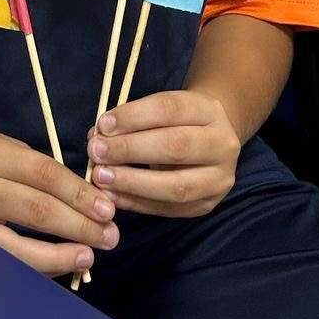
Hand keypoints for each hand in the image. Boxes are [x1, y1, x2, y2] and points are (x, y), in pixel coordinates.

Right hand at [0, 121, 119, 276]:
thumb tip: (88, 201)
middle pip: (36, 212)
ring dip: (61, 256)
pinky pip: (6, 262)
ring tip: (89, 256)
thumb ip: (41, 171)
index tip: (108, 209)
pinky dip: (37, 266)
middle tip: (110, 236)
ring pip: (19, 249)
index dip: (80, 195)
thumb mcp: (5, 146)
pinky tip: (60, 264)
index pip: (44, 175)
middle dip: (79, 227)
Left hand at [87, 90, 239, 217]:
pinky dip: (137, 203)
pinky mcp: (208, 205)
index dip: (134, 116)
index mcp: (208, 110)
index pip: (170, 109)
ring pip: (176, 186)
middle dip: (130, 150)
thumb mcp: (160, 110)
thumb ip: (131, 120)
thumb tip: (96, 136)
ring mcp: (219, 179)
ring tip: (101, 177)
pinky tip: (113, 196)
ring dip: (132, 182)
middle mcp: (222, 144)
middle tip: (96, 152)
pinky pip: (170, 209)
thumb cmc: (176, 122)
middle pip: (175, 146)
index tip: (103, 125)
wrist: (211, 141)